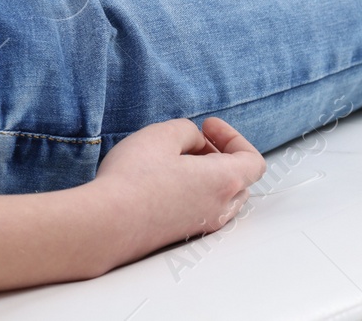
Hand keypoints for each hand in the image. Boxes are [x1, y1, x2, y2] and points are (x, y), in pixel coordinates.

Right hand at [87, 118, 265, 270]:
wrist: (107, 223)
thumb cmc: (134, 179)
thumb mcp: (162, 134)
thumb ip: (187, 130)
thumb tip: (193, 141)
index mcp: (223, 181)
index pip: (253, 161)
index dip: (234, 137)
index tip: (207, 127)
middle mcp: (219, 208)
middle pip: (240, 180)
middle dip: (222, 155)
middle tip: (195, 141)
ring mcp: (201, 224)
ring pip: (222, 197)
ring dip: (209, 174)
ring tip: (178, 159)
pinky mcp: (182, 234)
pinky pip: (202, 209)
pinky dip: (195, 191)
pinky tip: (164, 180)